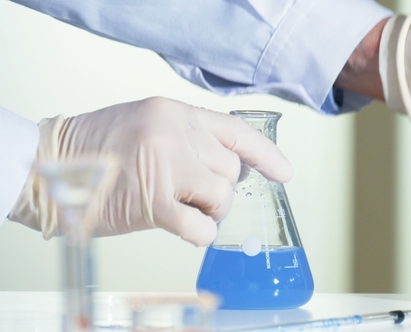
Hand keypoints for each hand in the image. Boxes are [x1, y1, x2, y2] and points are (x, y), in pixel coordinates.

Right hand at [9, 97, 292, 245]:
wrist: (49, 165)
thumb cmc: (97, 150)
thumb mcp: (147, 126)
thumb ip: (188, 140)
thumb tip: (230, 170)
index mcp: (174, 112)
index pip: (235, 131)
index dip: (265, 154)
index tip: (284, 173)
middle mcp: (173, 133)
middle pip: (231, 170)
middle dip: (219, 190)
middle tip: (194, 197)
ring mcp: (164, 165)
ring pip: (222, 196)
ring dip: (209, 211)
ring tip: (181, 208)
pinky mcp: (153, 202)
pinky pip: (201, 226)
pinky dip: (200, 233)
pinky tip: (183, 227)